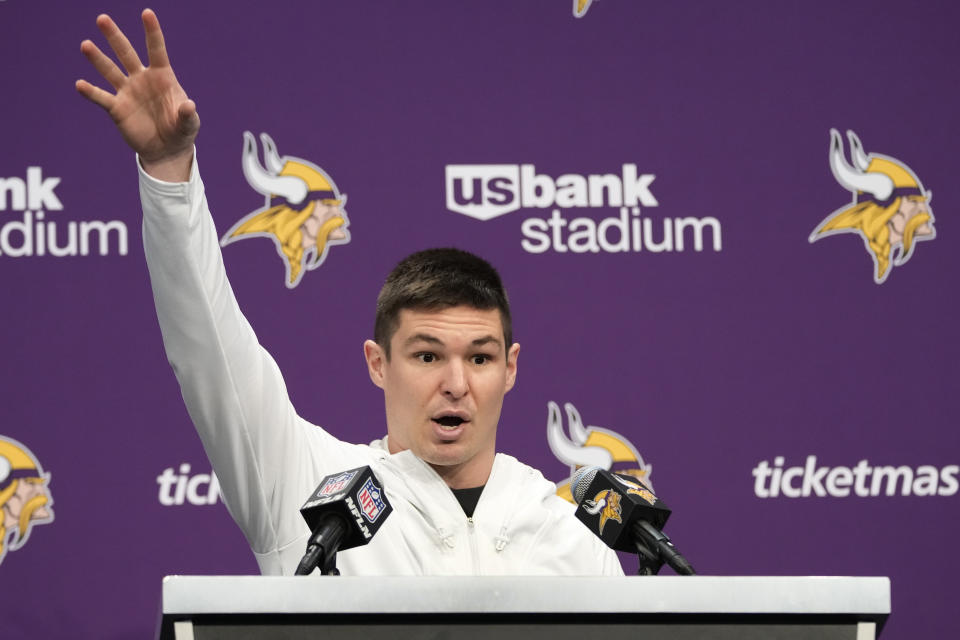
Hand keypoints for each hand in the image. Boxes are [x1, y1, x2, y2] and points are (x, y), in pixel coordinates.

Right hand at [76, 9, 198, 180]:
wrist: (166, 150)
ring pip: (110, 71)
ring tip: (86, 45)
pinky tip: (80, 84)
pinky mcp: (117, 108)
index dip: (152, 32)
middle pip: (126, 53)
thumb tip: (189, 106)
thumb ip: (188, 115)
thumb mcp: (189, 124)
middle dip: (114, 37)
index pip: (156, 50)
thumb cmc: (180, 131)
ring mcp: (127, 92)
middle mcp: (141, 79)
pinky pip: (102, 98)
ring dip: (98, 59)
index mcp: (162, 76)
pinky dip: (91, 92)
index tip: (147, 13)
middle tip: (102, 18)